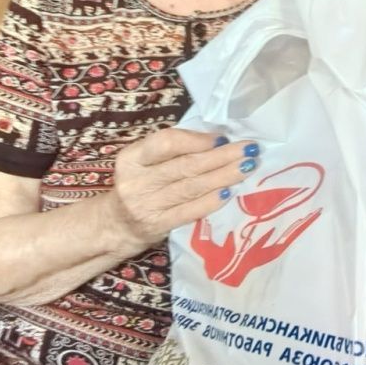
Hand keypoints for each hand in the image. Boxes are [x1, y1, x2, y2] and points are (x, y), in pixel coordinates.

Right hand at [107, 128, 257, 251]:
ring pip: (191, 187)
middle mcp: (136, 181)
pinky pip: (189, 211)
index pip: (166, 143)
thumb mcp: (145, 162)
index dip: (197, 140)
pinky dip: (211, 201)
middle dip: (222, 156)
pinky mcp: (157, 226)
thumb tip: (218, 140)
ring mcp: (146, 205)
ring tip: (247, 166)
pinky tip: (229, 192)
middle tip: (249, 150)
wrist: (116, 226)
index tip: (223, 138)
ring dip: (224, 176)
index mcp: (132, 157)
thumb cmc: (141, 184)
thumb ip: (172, 150)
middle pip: (185, 165)